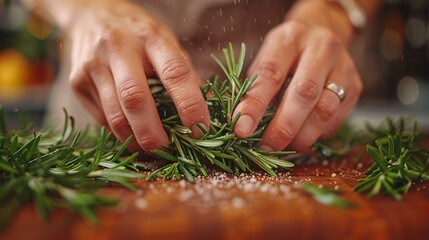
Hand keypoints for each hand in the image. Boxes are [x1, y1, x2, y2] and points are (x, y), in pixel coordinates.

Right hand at [67, 0, 209, 151]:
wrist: (91, 16)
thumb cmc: (138, 34)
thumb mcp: (165, 42)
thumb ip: (185, 73)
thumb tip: (208, 108)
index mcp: (151, 37)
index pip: (174, 72)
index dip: (190, 104)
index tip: (201, 128)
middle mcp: (119, 48)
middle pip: (136, 98)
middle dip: (153, 132)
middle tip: (168, 149)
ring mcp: (93, 65)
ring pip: (115, 115)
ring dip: (135, 140)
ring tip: (151, 148)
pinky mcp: (77, 81)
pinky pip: (102, 118)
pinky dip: (120, 132)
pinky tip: (131, 132)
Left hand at [233, 0, 361, 151]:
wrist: (322, 32)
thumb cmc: (285, 52)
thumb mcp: (266, 57)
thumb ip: (254, 86)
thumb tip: (241, 122)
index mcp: (290, 38)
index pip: (270, 73)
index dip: (255, 104)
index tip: (241, 128)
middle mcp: (321, 48)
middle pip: (304, 92)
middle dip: (283, 126)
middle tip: (267, 146)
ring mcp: (343, 66)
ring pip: (325, 108)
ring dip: (303, 135)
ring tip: (285, 146)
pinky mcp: (355, 85)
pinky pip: (337, 117)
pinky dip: (318, 133)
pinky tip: (304, 137)